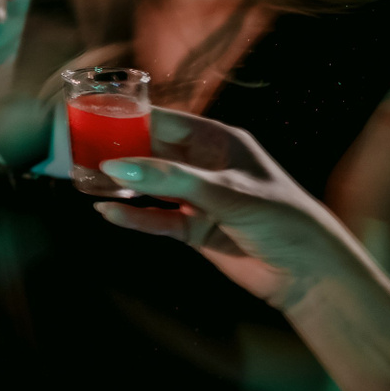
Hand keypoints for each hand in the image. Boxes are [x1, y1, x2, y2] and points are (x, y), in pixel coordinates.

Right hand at [93, 109, 360, 309]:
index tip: (93, 117)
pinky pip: (157, 220)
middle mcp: (205, 165)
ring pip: (150, 188)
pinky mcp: (195, 230)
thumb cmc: (282, 218)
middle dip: (118, 152)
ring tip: (84, 181)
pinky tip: (108, 214)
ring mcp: (199, 199)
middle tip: (79, 151)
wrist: (310, 273)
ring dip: (122, 186)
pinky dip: (133, 217)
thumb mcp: (225, 192)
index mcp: (217, 141)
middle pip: (151, 153)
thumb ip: (170, 179)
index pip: (163, 122)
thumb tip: (116, 167)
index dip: (129, 119)